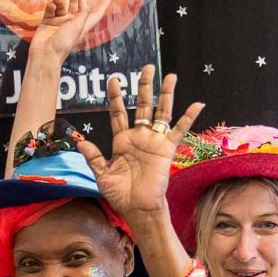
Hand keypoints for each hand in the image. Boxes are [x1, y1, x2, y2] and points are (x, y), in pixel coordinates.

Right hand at [28, 0, 102, 65]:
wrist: (45, 53)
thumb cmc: (64, 43)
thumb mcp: (78, 27)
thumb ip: (83, 11)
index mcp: (82, 25)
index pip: (95, 13)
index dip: (102, 6)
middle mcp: (72, 21)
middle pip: (76, 2)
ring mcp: (59, 20)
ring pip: (61, 4)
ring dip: (59, 0)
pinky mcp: (47, 21)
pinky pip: (51, 9)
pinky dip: (51, 6)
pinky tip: (50, 6)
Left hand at [74, 66, 204, 217]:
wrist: (138, 209)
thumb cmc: (120, 195)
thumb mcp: (102, 175)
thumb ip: (93, 157)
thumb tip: (80, 141)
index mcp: (122, 141)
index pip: (118, 113)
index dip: (116, 97)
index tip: (114, 80)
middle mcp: (139, 137)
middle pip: (142, 105)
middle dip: (144, 86)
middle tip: (145, 67)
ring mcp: (154, 142)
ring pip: (161, 112)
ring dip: (165, 94)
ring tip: (169, 76)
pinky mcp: (166, 149)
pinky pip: (179, 130)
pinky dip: (188, 118)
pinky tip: (197, 104)